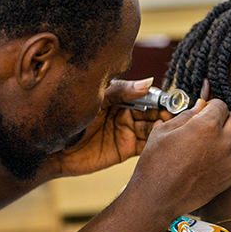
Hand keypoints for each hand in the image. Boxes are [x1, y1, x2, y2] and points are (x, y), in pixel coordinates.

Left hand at [41, 78, 167, 178]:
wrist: (53, 148)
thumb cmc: (69, 118)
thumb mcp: (96, 99)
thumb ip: (121, 91)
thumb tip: (149, 82)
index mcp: (121, 98)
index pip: (147, 96)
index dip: (161, 98)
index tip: (172, 100)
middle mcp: (127, 114)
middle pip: (154, 112)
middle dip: (166, 113)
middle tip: (177, 115)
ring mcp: (127, 132)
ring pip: (153, 128)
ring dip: (164, 128)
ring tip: (173, 127)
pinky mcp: (125, 150)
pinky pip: (145, 145)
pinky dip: (156, 142)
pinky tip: (164, 140)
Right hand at [126, 97, 230, 220]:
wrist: (156, 198)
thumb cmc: (155, 165)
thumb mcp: (163, 132)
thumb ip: (185, 116)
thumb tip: (199, 107)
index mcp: (206, 126)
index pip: (221, 105)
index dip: (211, 106)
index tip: (204, 112)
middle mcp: (223, 142)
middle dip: (228, 117)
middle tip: (214, 124)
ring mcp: (229, 162)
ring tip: (216, 141)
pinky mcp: (229, 177)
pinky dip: (229, 155)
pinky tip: (211, 159)